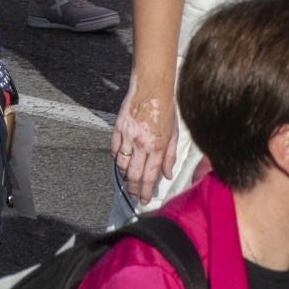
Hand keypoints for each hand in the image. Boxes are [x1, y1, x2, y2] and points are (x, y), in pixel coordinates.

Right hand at [111, 76, 177, 206]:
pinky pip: (114, 149)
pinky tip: (121, 162)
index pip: (150, 177)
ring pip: (122, 164)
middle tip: (134, 195)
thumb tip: (168, 174)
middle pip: (134, 175)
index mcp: (157, 147)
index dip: (146, 192)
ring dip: (124, 175)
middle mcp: (141, 144)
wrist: (152, 88)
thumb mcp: (174, 134)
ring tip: (128, 180)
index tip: (145, 200)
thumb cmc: (166, 109)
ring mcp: (128, 136)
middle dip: (133, 189)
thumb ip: (170, 157)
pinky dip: (116, 158)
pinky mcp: (118, 128)